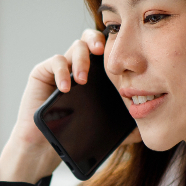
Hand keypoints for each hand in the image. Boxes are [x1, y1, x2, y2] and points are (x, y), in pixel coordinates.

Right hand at [0, 29, 107, 183]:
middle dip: (97, 41)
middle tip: (102, 51)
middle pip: (90, 39)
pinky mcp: (42, 72)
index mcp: (94, 74)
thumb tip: (143, 132)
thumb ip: (121, 129)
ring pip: (75, 47)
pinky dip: (62, 73)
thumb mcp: (99, 129)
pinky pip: (55, 62)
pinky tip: (66, 87)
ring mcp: (60, 68)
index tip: (121, 57)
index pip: (106, 50)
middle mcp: (77, 65)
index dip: (114, 46)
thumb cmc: (69, 134)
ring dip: (82, 60)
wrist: (43, 146)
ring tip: (83, 80)